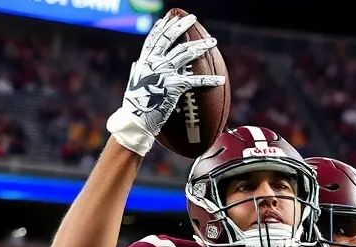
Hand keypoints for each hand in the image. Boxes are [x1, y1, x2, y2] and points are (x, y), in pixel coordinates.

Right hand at [106, 13, 224, 156]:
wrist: (136, 120)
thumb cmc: (136, 105)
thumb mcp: (135, 82)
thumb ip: (138, 70)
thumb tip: (139, 63)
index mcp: (144, 61)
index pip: (154, 38)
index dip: (162, 26)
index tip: (170, 17)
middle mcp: (153, 63)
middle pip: (170, 38)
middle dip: (182, 26)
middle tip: (193, 18)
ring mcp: (163, 73)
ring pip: (185, 53)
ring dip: (200, 46)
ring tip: (212, 41)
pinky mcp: (173, 86)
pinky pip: (195, 81)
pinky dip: (209, 81)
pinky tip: (221, 79)